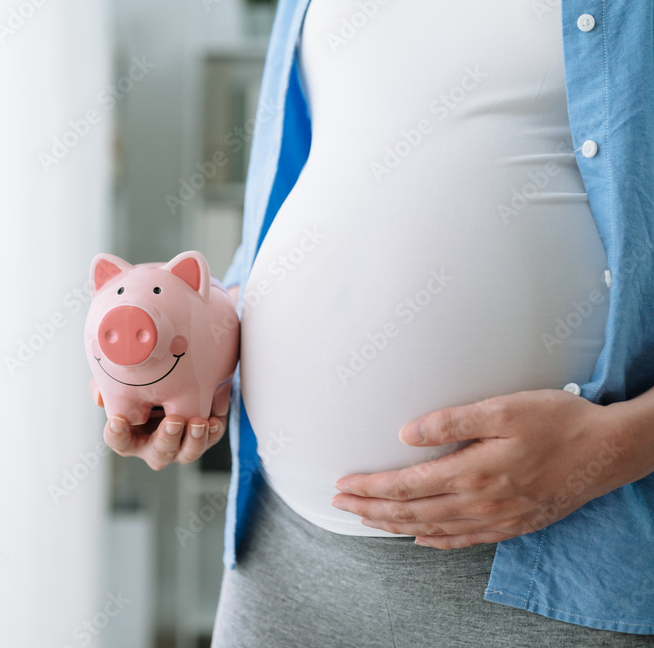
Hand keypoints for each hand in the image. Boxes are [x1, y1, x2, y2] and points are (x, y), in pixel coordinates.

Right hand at [90, 377, 227, 469]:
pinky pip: (209, 441)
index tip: (118, 420)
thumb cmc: (143, 381)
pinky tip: (213, 422)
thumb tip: (100, 398)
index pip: (119, 440)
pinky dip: (212, 434)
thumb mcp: (124, 378)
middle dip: (167, 439)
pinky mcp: (202, 436)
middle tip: (173, 422)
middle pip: (158, 452)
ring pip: (186, 453)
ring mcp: (179, 445)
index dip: (117, 434)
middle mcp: (154, 445)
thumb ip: (108, 384)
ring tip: (198, 423)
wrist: (178, 374)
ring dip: (193, 441)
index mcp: (130, 434)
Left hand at [331, 389, 631, 548]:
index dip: (369, 488)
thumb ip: (451, 422)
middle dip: (370, 510)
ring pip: (432, 529)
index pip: (405, 486)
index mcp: (471, 472)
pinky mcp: (512, 525)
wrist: (608, 452)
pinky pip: (463, 540)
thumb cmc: (558, 422)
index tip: (342, 485)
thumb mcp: (503, 409)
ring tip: (367, 520)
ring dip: (394, 526)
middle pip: (411, 512)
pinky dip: (434, 540)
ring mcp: (496, 519)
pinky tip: (420, 538)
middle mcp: (479, 503)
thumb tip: (406, 434)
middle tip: (340, 505)